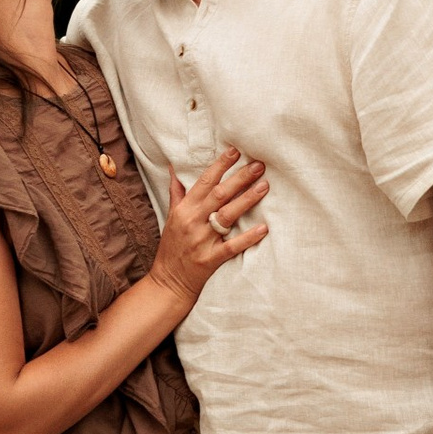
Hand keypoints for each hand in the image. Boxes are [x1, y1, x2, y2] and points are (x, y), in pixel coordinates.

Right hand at [150, 149, 269, 314]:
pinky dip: (248, 237)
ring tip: (264, 186)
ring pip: (227, 216)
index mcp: (184, 209)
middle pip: (220, 194)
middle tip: (259, 165)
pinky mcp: (210, 259)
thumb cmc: (172, 248)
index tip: (236, 151)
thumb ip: (177, 193)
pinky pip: (232, 246)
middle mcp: (193, 222)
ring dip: (247, 199)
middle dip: (240, 178)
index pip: (205, 181)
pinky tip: (263, 228)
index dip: (221, 165)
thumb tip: (175, 169)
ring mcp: (202, 241)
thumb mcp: (171, 217)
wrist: (168, 282)